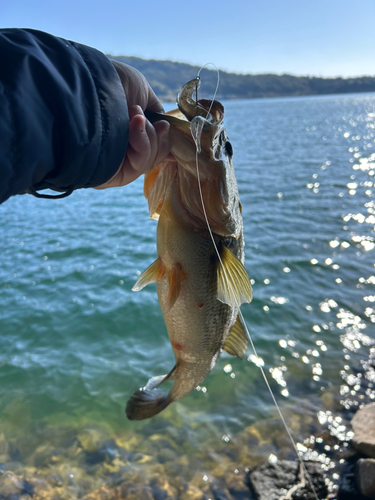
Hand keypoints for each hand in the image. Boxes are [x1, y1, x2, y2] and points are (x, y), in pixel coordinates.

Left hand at [95, 61, 170, 188]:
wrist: (90, 85)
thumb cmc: (111, 83)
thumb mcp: (142, 92)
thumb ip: (156, 113)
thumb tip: (167, 129)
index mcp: (127, 133)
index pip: (153, 146)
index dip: (164, 140)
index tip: (168, 128)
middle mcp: (121, 150)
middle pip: (156, 155)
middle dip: (158, 135)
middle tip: (146, 118)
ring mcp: (118, 163)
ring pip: (151, 160)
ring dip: (150, 135)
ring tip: (134, 115)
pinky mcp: (115, 175)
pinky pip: (141, 164)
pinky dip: (142, 142)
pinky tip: (134, 123)